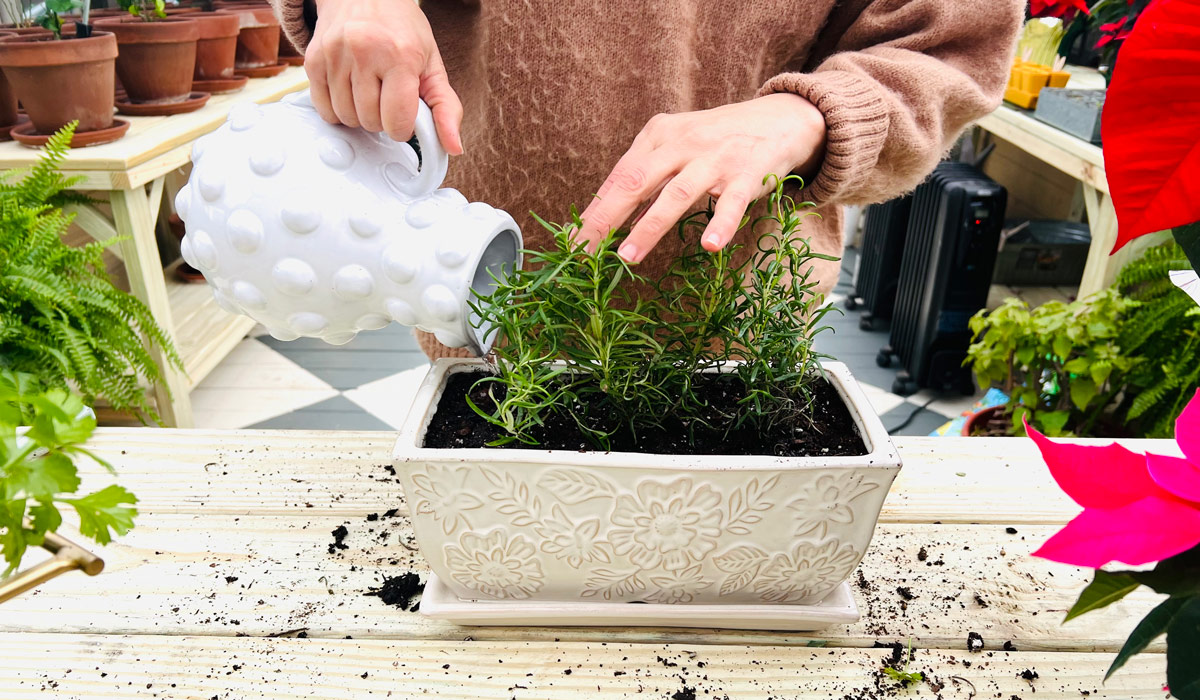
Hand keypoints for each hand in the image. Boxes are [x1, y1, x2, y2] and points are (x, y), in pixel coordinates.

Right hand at [306, 0, 462, 153]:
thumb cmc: (400, 29)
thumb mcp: (432, 64)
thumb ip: (445, 107)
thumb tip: (453, 147)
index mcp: (400, 55)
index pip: (397, 120)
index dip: (403, 127)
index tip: (405, 116)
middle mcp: (365, 52)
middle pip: (370, 122)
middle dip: (382, 118)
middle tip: (387, 97)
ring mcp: (335, 55)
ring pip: (346, 118)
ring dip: (359, 115)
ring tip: (369, 92)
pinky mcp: (314, 60)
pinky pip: (324, 109)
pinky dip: (338, 109)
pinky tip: (350, 92)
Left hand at [577, 94, 826, 262]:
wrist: (779, 119)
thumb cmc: (718, 140)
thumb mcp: (678, 145)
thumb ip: (648, 175)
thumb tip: (609, 214)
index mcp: (660, 134)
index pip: (620, 175)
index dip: (595, 209)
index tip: (574, 242)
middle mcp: (683, 143)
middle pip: (636, 181)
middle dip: (605, 218)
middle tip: (583, 251)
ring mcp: (715, 159)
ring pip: (676, 195)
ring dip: (649, 228)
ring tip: (627, 257)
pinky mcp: (748, 174)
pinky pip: (732, 203)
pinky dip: (721, 224)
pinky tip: (710, 246)